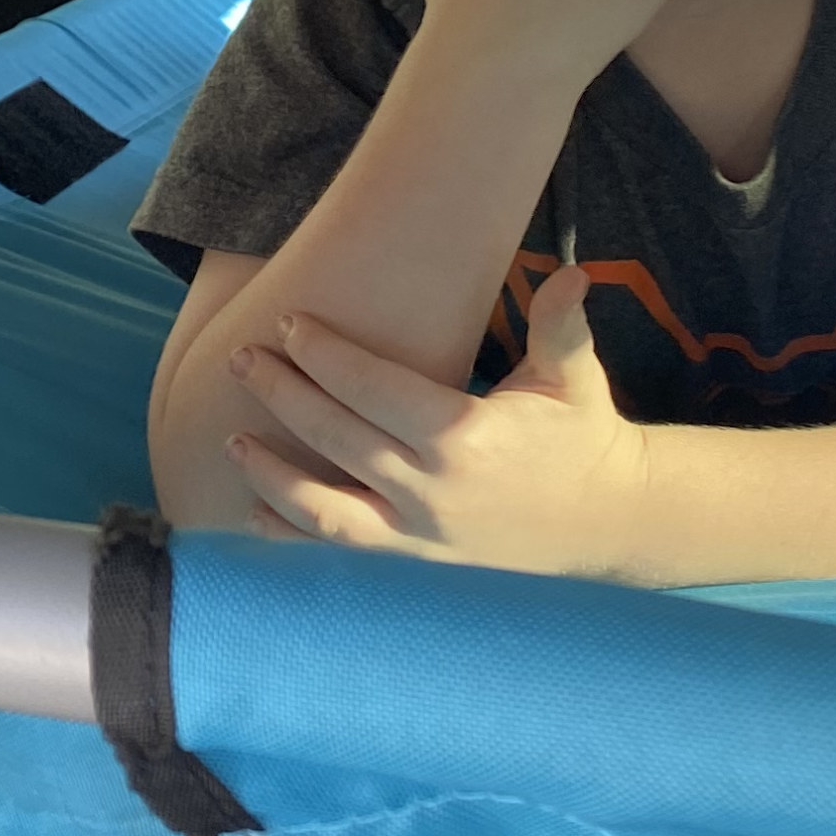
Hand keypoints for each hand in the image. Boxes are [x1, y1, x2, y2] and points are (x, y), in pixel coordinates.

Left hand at [225, 267, 660, 576]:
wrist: (604, 522)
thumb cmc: (581, 438)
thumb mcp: (573, 378)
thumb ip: (561, 325)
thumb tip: (575, 274)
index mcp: (464, 436)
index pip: (373, 389)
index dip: (325, 355)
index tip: (289, 323)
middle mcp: (433, 490)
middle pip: (337, 438)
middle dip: (282, 394)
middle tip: (243, 360)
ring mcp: (419, 534)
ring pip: (324, 508)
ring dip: (271, 474)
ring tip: (231, 439)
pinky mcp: (415, 562)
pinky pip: (341, 552)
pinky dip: (291, 537)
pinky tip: (253, 514)